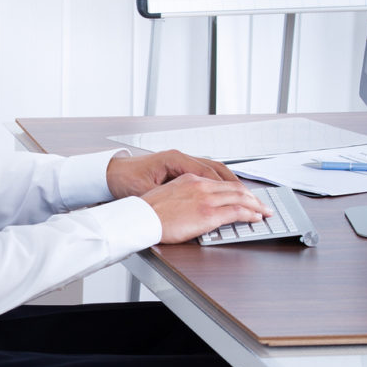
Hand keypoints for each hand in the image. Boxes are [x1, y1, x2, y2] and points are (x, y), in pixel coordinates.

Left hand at [107, 149, 238, 198]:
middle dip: (239, 187)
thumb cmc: (125, 182)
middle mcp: (181, 158)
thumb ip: (169, 199)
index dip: (230, 190)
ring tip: (247, 196)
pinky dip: (220, 181)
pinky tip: (227, 192)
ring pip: (215, 169)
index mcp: (175, 160)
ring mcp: (181, 162)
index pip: (211, 175)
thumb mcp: (146, 193)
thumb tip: (192, 208)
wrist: (112, 174)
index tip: (245, 202)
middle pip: (218, 170)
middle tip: (255, 201)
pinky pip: (207, 172)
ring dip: (232, 183)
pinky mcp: (180, 169)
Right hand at [142, 173, 269, 243]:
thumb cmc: (148, 211)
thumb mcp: (167, 194)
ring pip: (240, 197)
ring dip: (256, 204)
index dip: (236, 188)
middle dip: (252, 196)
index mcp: (190, 179)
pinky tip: (256, 217)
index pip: (220, 181)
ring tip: (264, 211)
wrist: (140, 218)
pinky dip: (250, 213)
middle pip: (234, 187)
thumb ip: (183, 196)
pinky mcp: (208, 214)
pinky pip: (236, 211)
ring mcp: (206, 199)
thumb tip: (191, 205)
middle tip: (261, 203)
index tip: (244, 195)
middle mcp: (201, 185)